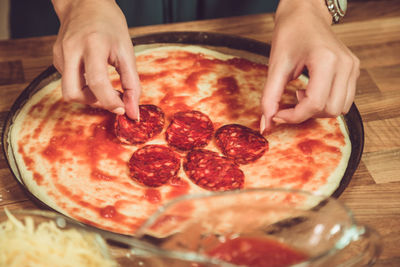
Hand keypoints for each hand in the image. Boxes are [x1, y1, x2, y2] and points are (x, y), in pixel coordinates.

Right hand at [52, 0, 140, 118]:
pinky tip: (94, 77)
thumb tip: (133, 111)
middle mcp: (71, 50)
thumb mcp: (127, 51)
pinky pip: (68, 81)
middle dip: (93, 103)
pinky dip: (83, 86)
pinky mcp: (56, 57)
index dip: (110, 102)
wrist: (84, 2)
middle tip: (111, 100)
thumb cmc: (109, 24)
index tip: (122, 109)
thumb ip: (132, 83)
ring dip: (88, 96)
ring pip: (69, 90)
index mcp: (93, 45)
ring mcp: (60, 53)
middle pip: (73, 93)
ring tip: (105, 88)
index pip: (97, 82)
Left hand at [260, 0, 359, 132]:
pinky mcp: (353, 70)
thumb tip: (266, 124)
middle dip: (306, 114)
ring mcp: (352, 68)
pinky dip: (326, 104)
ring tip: (302, 95)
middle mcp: (346, 65)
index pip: (315, 103)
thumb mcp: (276, 66)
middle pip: (330, 110)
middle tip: (289, 104)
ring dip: (317, 111)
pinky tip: (312, 92)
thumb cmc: (290, 33)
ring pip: (340, 109)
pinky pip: (344, 100)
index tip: (277, 115)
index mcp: (327, 60)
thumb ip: (270, 97)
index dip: (293, 116)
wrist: (305, 14)